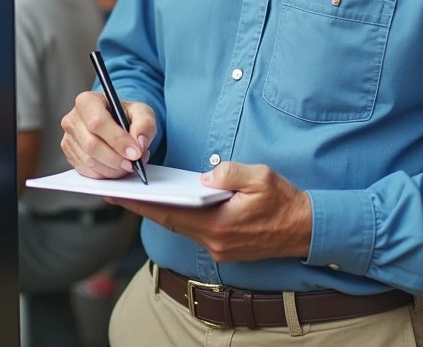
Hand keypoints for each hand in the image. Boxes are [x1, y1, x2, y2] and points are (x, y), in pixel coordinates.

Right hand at [60, 91, 155, 178]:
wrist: (116, 122)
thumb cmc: (125, 114)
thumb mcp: (142, 112)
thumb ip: (145, 124)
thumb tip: (140, 142)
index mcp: (87, 101)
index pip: (97, 123)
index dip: (117, 140)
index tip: (135, 152)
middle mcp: (73, 119)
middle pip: (91, 145)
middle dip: (116, 158)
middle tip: (133, 163)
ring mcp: (68, 138)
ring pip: (89, 161)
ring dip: (113, 168)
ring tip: (129, 163)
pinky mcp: (69, 155)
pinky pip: (87, 171)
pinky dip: (105, 173)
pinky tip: (117, 166)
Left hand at [105, 162, 312, 262]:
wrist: (307, 230)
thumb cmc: (284, 202)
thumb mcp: (260, 177)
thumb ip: (230, 173)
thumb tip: (204, 176)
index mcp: (219, 225)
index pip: (171, 213)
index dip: (142, 204)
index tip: (119, 194)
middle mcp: (214, 241)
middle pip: (169, 223)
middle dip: (142, 207)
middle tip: (115, 193)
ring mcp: (219, 249)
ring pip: (179, 228)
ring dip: (158, 213)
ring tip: (135, 196)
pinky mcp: (224, 249)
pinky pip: (193, 231)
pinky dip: (177, 218)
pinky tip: (167, 205)